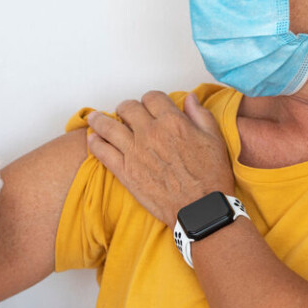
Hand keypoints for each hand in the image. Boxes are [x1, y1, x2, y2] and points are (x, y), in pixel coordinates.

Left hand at [86, 91, 233, 227]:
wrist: (200, 209)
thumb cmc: (210, 176)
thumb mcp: (214, 139)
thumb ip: (200, 115)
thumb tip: (190, 98)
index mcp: (172, 121)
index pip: (152, 98)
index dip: (150, 99)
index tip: (149, 105)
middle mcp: (150, 132)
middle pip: (128, 108)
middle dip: (126, 108)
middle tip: (125, 114)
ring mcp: (135, 151)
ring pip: (109, 126)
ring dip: (100, 120)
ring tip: (94, 118)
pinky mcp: (125, 171)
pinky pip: (102, 152)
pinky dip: (95, 143)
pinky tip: (92, 139)